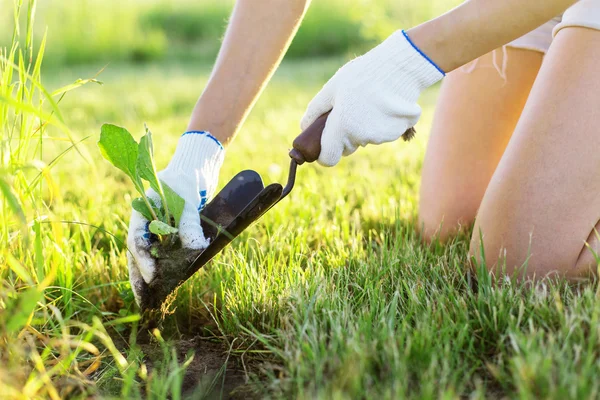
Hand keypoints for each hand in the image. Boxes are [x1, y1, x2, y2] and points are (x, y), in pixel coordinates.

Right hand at [127, 132, 224, 304]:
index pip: (137, 240)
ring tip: (150, 300)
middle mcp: (144, 223)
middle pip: (137, 254)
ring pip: (147, 257)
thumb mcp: (187, 201)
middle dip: (139, 277)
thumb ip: (189, 225)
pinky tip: (166, 285)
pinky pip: (162, 254)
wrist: (196, 168)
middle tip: (142, 301)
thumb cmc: (187, 180)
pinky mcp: (167, 233)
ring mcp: (154, 229)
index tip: (153, 277)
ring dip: (148, 277)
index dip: (144, 261)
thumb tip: (196, 249)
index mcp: (141, 212)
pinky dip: (163, 268)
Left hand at [301, 30, 444, 166]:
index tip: (324, 145)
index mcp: (342, 128)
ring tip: (369, 101)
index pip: (328, 159)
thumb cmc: (362, 75)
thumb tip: (304, 127)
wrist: (400, 67)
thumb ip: (315, 110)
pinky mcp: (396, 132)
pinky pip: (382, 133)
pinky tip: (383, 104)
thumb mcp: (332, 88)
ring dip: (362, 127)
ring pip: (364, 139)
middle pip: (346, 148)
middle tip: (349, 110)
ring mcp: (380, 137)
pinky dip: (380, 123)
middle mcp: (361, 137)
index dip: (324, 154)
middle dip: (343, 135)